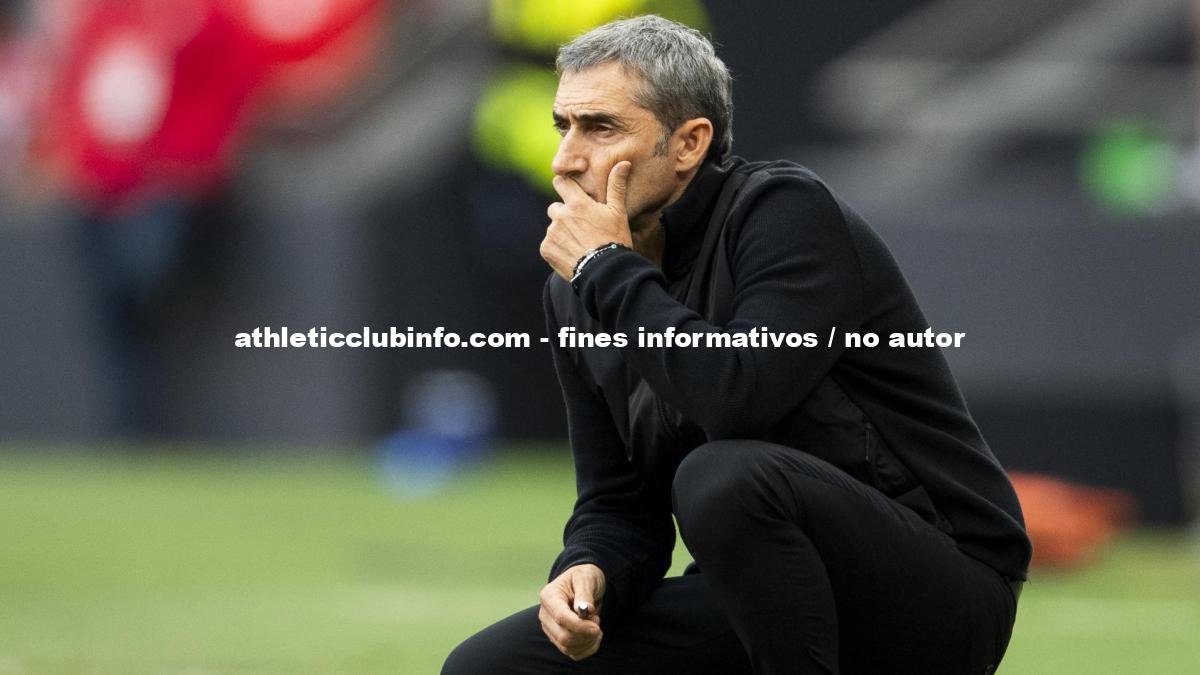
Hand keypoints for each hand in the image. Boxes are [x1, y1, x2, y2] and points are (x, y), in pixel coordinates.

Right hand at [538, 563, 605, 660]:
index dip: (580, 626)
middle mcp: (545, 615)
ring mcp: (550, 629)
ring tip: (597, 625)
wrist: (584, 584)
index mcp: (549, 596)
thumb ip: (585, 593)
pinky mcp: (558, 639)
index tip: (597, 627)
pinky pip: (573, 653)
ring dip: (588, 641)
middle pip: (563, 637)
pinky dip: (587, 649)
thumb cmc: (584, 577)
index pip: (561, 618)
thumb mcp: (587, 578)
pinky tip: (594, 637)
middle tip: (597, 621)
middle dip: (586, 634)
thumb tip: (585, 610)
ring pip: (568, 648)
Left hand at [540, 161, 633, 280]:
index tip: (570, 193)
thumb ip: (616, 186)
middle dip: (564, 215)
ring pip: (553, 228)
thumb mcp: (618, 212)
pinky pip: (548, 245)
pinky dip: (557, 249)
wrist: (605, 272)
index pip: (561, 182)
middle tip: (581, 228)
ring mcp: (551, 233)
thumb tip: (623, 163)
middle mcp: (560, 215)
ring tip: (579, 244)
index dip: (565, 186)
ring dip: (562, 233)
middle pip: (555, 208)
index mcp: (577, 203)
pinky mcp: (546, 249)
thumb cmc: (615, 240)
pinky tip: (572, 254)